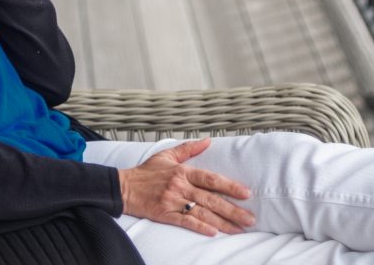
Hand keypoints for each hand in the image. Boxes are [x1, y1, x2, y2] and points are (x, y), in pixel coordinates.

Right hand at [117, 138, 254, 235]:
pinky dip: (200, 227)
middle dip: (233, 210)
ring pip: (202, 213)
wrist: (123, 187)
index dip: (230, 186)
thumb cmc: (146, 172)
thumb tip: (208, 140)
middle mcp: (179, 186)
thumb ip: (189, 148)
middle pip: (211, 199)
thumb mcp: (166, 155)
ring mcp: (172, 201)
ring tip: (239, 229)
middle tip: (250, 218)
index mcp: (182, 171)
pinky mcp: (164, 214)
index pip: (211, 178)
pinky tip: (213, 232)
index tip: (246, 193)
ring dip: (223, 222)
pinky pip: (185, 221)